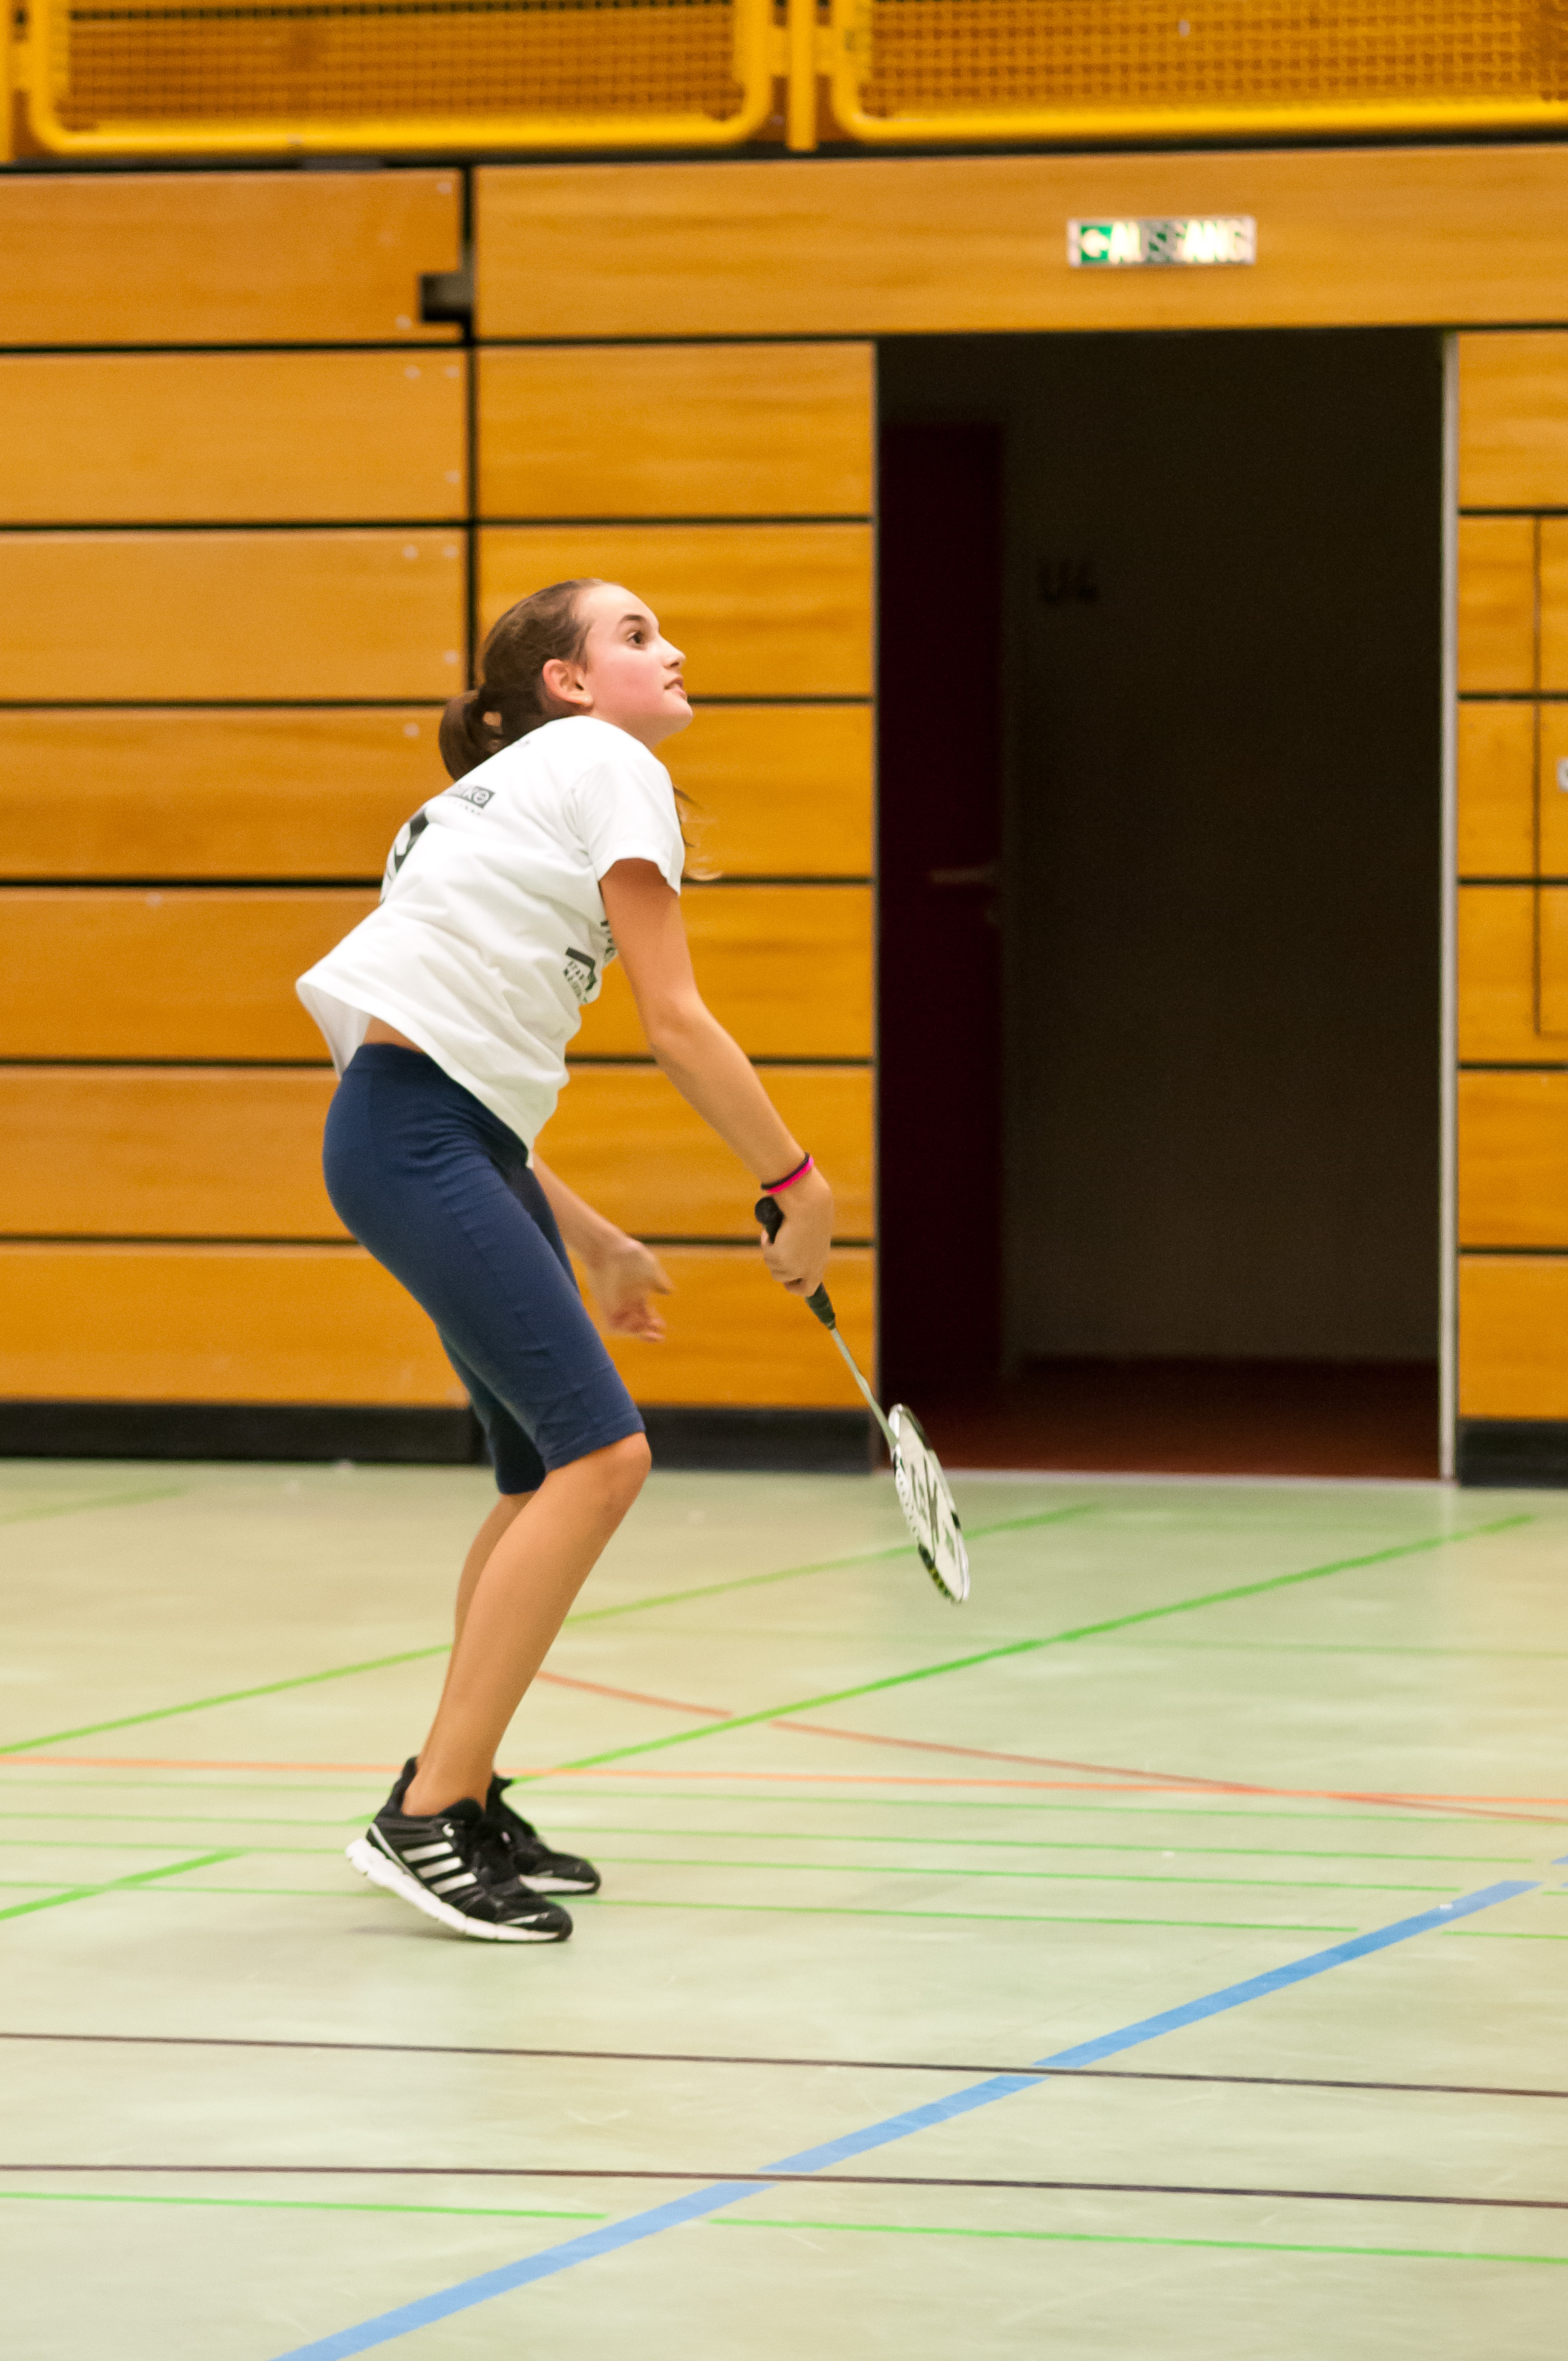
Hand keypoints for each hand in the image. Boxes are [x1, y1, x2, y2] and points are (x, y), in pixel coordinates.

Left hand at [580, 1236, 672, 1340]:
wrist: (609, 1249)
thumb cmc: (630, 1256)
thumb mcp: (649, 1267)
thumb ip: (659, 1280)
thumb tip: (670, 1292)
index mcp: (640, 1295)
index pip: (648, 1316)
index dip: (655, 1324)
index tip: (662, 1327)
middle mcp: (628, 1303)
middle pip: (639, 1325)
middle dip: (648, 1334)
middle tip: (658, 1337)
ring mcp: (617, 1305)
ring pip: (627, 1327)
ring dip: (638, 1332)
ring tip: (647, 1327)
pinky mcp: (605, 1305)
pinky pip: (613, 1325)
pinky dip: (624, 1327)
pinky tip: (634, 1320)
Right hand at [759, 1168, 833, 1297]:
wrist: (809, 1205)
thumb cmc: (813, 1214)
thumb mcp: (812, 1236)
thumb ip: (804, 1248)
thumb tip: (790, 1251)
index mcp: (819, 1264)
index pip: (808, 1289)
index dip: (795, 1287)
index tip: (786, 1282)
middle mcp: (808, 1269)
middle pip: (783, 1279)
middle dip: (776, 1267)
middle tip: (774, 1253)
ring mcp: (794, 1266)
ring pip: (772, 1267)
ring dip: (771, 1253)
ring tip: (776, 1236)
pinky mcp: (782, 1258)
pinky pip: (767, 1253)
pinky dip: (766, 1242)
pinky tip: (769, 1232)